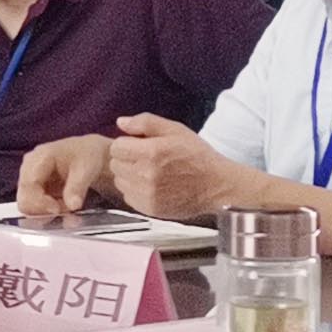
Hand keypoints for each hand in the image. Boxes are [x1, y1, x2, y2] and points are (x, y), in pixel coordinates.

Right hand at [15, 133, 112, 216]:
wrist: (90, 154)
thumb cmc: (87, 155)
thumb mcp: (86, 169)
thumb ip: (77, 187)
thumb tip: (72, 206)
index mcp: (40, 157)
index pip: (28, 185)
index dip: (39, 202)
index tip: (57, 210)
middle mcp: (29, 167)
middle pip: (24, 198)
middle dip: (43, 209)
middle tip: (64, 209)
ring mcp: (30, 178)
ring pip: (28, 205)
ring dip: (46, 212)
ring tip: (66, 205)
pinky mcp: (34, 188)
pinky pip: (34, 207)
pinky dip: (48, 211)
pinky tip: (62, 205)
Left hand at [102, 114, 232, 219]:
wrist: (217, 185)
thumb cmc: (197, 155)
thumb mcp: (175, 130)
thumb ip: (145, 123)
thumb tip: (120, 122)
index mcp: (151, 152)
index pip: (116, 147)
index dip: (126, 144)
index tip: (139, 146)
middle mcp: (145, 175)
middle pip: (115, 164)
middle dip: (127, 159)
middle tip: (146, 159)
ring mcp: (147, 194)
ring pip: (120, 182)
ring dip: (129, 176)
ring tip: (150, 172)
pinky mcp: (149, 209)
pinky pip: (128, 197)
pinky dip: (136, 191)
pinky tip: (153, 186)